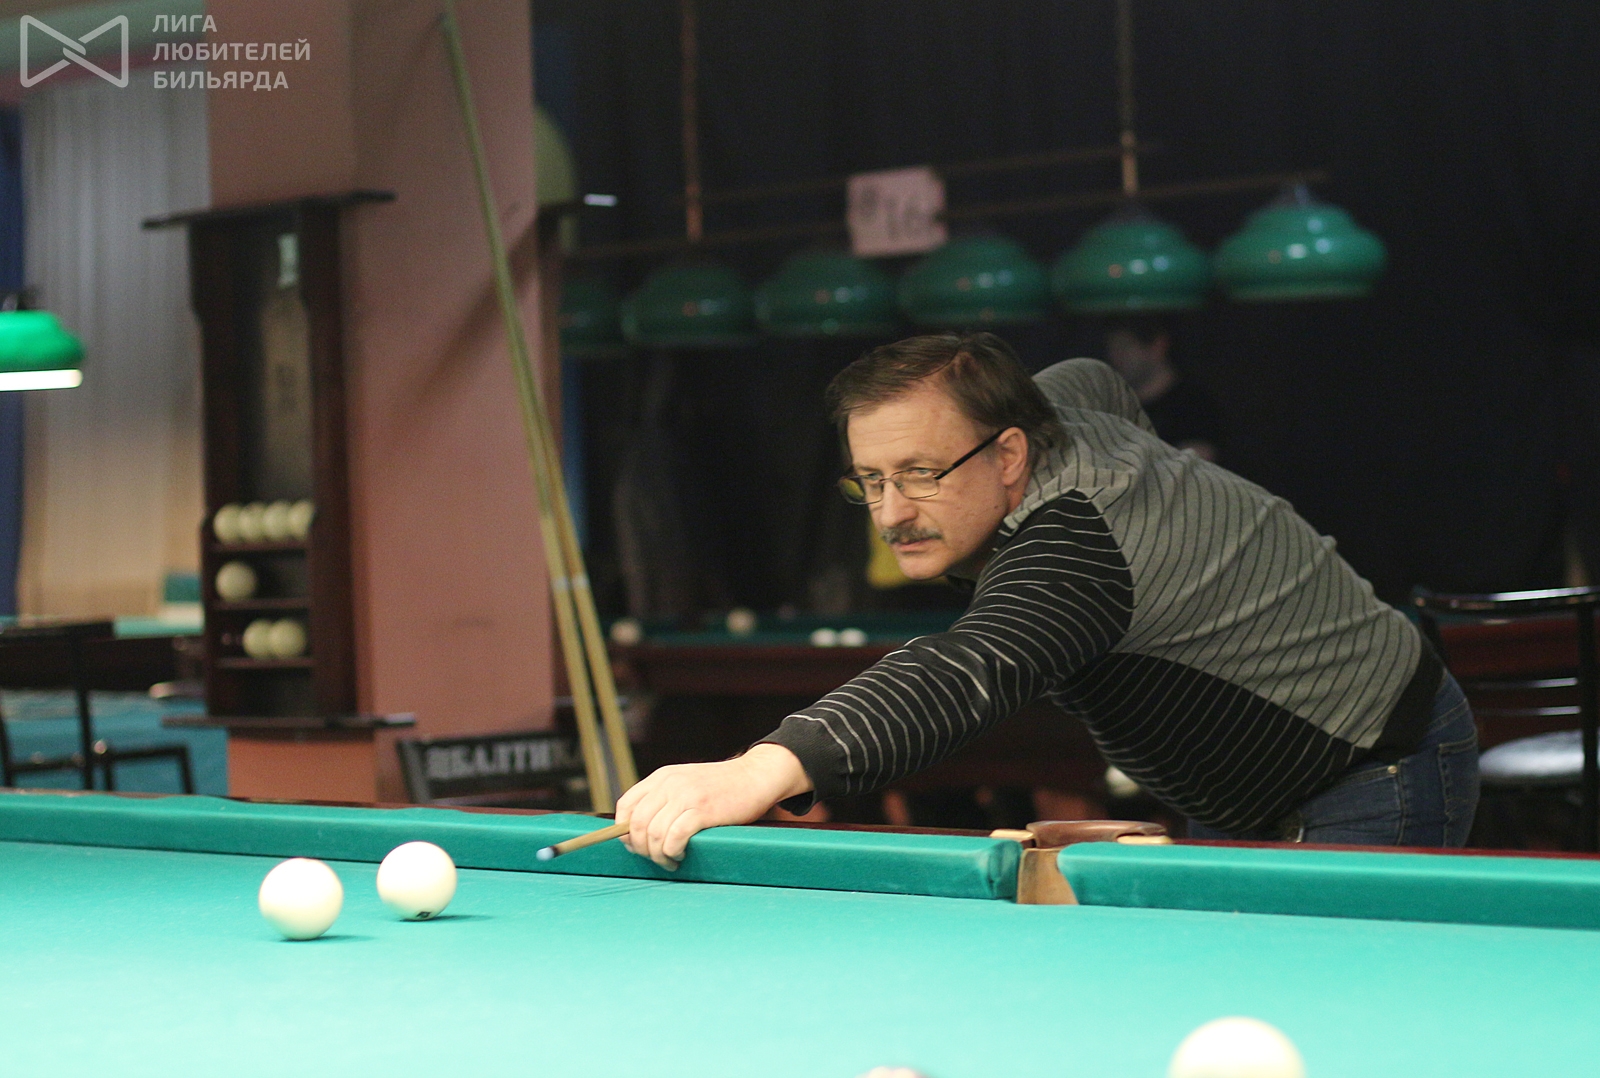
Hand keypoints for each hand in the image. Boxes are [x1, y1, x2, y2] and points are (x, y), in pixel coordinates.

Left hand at [615, 744, 812, 868]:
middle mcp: (669, 784)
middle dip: (640, 849)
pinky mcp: (702, 810)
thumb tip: (638, 831)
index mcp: (662, 777)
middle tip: (654, 859)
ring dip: (658, 856)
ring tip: (670, 861)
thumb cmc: (722, 787)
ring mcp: (686, 796)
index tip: (634, 846)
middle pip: (636, 824)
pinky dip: (672, 852)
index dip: (622, 831)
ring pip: (654, 834)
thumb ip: (663, 799)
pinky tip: (681, 856)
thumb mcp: (685, 783)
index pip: (625, 805)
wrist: (755, 776)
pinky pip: (674, 838)